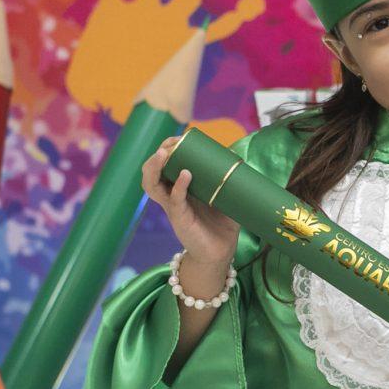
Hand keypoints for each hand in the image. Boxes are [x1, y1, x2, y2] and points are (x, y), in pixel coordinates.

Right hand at [67, 0, 265, 120]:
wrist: (100, 92)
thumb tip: (235, 136)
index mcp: (184, 44)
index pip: (218, 27)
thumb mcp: (172, 113)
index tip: (256, 2)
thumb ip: (202, 124)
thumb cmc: (138, 101)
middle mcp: (165, 21)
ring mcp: (139, 11)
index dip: (238, 16)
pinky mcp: (110, 10)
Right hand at [142, 136, 241, 273]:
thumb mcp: (225, 195)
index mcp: (180, 186)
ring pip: (151, 185)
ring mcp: (173, 206)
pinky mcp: (180, 218)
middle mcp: (172, 194)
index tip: (181, 137)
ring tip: (163, 153)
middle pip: (151, 171)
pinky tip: (186, 175)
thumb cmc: (222, 223)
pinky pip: (174, 200)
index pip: (165, 163)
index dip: (169, 148)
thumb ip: (227, 177)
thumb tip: (237, 154)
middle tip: (169, 144)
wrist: (221, 252)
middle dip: (158, 154)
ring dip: (154, 167)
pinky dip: (179, 186)